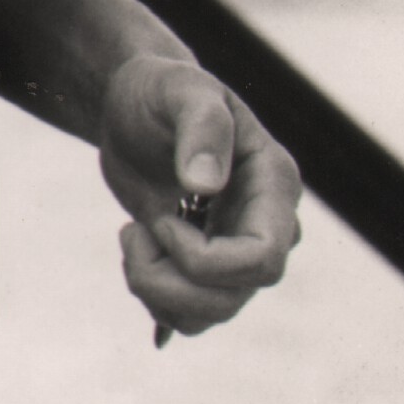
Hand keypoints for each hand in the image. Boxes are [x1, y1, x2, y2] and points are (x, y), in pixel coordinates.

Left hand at [98, 51, 301, 337]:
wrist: (135, 106)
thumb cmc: (161, 90)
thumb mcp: (179, 89)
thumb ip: (201, 127)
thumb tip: (206, 184)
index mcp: (273, 184)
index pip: (263, 259)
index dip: (205, 260)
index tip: (162, 220)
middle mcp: (265, 225)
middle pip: (234, 296)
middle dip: (170, 282)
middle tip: (130, 233)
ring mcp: (237, 249)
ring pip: (213, 313)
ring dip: (156, 292)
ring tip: (131, 235)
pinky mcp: (207, 264)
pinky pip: (193, 314)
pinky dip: (156, 299)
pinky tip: (138, 248)